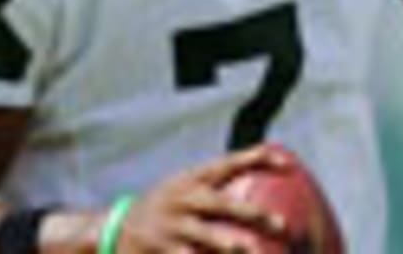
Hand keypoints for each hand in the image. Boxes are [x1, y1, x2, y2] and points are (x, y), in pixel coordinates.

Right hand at [114, 145, 290, 253]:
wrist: (116, 227)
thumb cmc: (163, 207)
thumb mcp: (182, 187)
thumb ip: (214, 186)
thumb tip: (260, 181)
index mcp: (190, 179)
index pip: (227, 164)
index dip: (256, 159)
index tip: (286, 162)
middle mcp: (182, 198)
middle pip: (221, 203)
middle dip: (252, 213)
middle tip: (282, 225)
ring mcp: (171, 224)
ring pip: (204, 234)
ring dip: (228, 243)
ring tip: (247, 250)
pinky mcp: (162, 247)